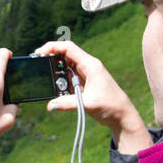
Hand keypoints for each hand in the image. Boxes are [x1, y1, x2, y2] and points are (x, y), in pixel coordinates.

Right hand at [35, 39, 151, 153]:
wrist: (122, 116)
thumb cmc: (111, 106)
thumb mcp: (88, 104)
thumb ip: (68, 104)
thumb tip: (50, 105)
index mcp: (90, 65)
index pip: (69, 48)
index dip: (53, 47)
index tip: (39, 53)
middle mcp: (88, 67)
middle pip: (65, 55)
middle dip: (51, 60)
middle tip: (39, 68)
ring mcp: (86, 75)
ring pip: (65, 67)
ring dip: (56, 74)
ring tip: (51, 85)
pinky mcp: (84, 83)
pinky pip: (68, 78)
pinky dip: (61, 83)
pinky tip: (58, 92)